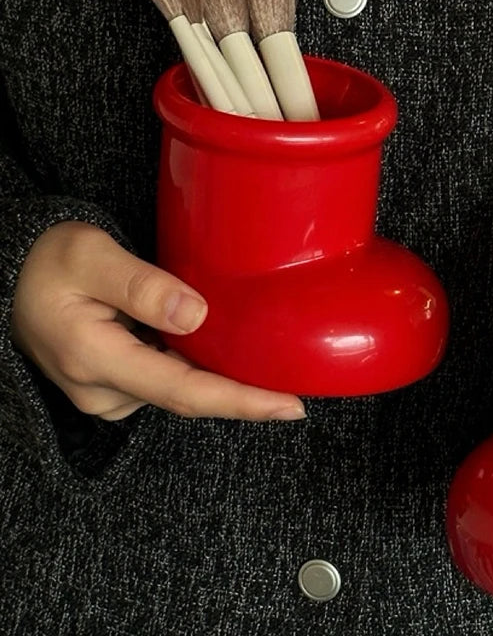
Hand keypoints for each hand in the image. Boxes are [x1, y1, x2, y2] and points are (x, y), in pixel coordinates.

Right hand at [10, 221, 305, 421]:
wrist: (9, 276)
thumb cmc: (47, 260)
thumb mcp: (89, 255)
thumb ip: (141, 285)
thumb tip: (195, 314)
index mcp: (95, 359)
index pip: (184, 391)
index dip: (242, 402)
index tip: (290, 406)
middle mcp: (102, 389)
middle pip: (188, 397)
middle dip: (244, 396)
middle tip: (296, 390)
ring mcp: (106, 392)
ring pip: (179, 389)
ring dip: (222, 381)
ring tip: (268, 368)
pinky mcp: (112, 385)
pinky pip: (166, 381)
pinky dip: (199, 370)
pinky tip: (225, 354)